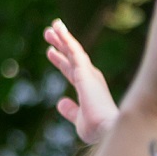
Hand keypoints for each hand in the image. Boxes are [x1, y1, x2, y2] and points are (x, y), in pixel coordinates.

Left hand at [44, 20, 118, 145]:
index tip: (51, 52)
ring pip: (73, 51)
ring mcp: (89, 74)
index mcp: (88, 89)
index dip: (60, 61)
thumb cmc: (97, 129)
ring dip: (63, 38)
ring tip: (52, 26)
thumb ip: (70, 110)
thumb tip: (60, 102)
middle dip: (60, 45)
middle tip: (49, 33)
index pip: (71, 70)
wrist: (107, 129)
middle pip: (72, 57)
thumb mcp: (78, 119)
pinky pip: (74, 51)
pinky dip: (66, 39)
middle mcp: (91, 78)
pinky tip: (59, 30)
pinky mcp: (86, 72)